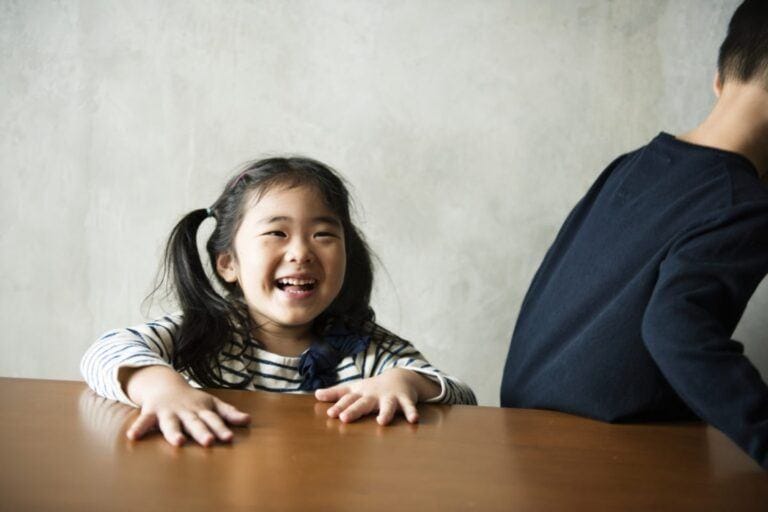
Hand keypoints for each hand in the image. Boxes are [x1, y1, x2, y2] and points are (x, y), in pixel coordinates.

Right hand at [121, 366, 249, 446]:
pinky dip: (138, 428)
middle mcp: (186, 411)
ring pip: (171, 423)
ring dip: (174, 432)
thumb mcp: (212, 403)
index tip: (228, 438)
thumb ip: (228, 413)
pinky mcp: (151, 413)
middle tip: (209, 442)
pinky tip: (132, 437)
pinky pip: (143, 421)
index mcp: (201, 410)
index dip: (221, 428)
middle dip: (202, 432)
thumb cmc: (193, 400)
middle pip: (195, 423)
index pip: (213, 420)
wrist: (164, 383)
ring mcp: (168, 412)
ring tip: (178, 442)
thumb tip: (249, 420)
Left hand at [314, 368, 439, 424]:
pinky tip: (413, 420)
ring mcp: (389, 396)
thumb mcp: (355, 388)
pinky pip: (409, 406)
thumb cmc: (373, 387)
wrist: (400, 376)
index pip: (348, 399)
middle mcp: (374, 395)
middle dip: (354, 410)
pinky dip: (411, 412)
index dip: (339, 406)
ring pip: (387, 405)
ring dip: (385, 412)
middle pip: (363, 403)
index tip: (331, 414)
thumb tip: (316, 394)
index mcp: (361, 393)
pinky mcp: (404, 399)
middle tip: (344, 418)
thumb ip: (336, 393)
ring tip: (382, 422)